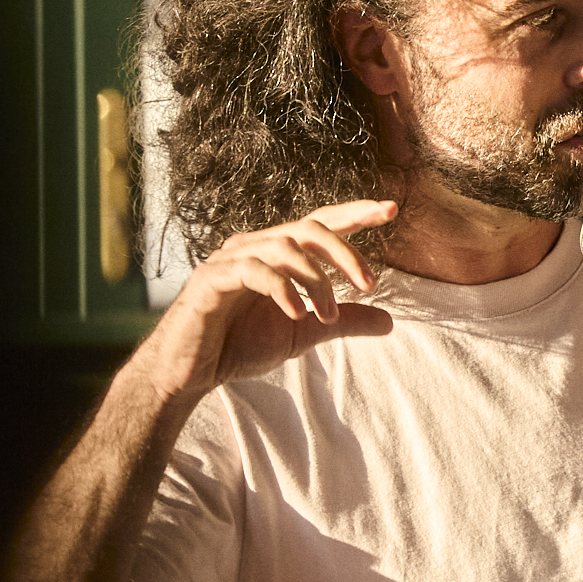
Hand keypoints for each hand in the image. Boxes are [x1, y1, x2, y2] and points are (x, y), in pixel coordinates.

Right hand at [132, 200, 397, 404]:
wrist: (190, 373)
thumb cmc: (240, 345)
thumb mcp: (304, 332)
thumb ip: (343, 321)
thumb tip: (391, 321)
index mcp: (277, 253)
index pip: (321, 223)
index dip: (355, 213)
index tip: (392, 208)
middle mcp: (255, 246)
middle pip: (310, 228)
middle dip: (346, 253)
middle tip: (370, 284)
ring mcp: (231, 258)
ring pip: (286, 247)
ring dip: (317, 281)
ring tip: (327, 316)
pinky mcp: (212, 278)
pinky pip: (254, 270)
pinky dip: (283, 290)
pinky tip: (297, 314)